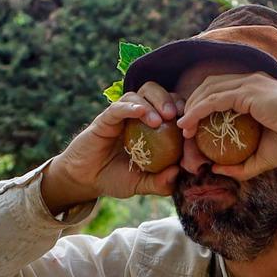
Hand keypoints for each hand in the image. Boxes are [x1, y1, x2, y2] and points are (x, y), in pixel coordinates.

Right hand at [42, 84, 183, 212]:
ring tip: (160, 119)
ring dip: (152, 102)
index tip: (190, 121)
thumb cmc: (115, 179)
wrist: (86, 180)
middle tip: (176, 115)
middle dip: (169, 99)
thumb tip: (178, 173)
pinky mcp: (105, 119)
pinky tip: (140, 112)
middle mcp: (136, 116)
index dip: (181, 109)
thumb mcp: (142, 184)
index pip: (168, 107)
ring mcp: (120, 115)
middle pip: (156, 92)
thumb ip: (160, 183)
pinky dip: (131, 106)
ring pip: (139, 93)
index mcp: (149, 127)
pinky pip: (119, 107)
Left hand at [179, 72, 276, 180]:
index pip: (220, 90)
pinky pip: (215, 99)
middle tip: (184, 128)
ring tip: (184, 128)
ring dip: (192, 107)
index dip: (202, 105)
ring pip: (209, 89)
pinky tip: (189, 124)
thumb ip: (241, 166)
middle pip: (210, 86)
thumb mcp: (262, 159)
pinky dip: (198, 110)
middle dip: (193, 105)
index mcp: (254, 90)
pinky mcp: (248, 91)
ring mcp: (249, 83)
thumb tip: (215, 169)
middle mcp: (250, 81)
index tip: (192, 127)